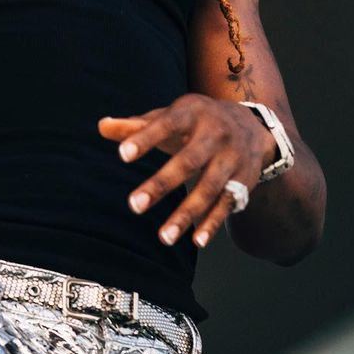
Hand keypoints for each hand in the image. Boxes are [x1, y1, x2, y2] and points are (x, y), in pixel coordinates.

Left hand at [98, 94, 270, 247]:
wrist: (251, 125)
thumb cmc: (196, 122)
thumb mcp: (170, 116)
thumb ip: (137, 125)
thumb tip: (102, 126)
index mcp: (192, 113)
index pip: (166, 124)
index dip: (145, 138)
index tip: (122, 155)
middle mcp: (216, 134)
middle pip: (189, 161)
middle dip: (162, 184)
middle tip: (134, 205)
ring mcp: (232, 158)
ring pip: (209, 188)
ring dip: (187, 214)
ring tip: (164, 237)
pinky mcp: (243, 181)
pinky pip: (227, 204)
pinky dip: (213, 223)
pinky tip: (197, 240)